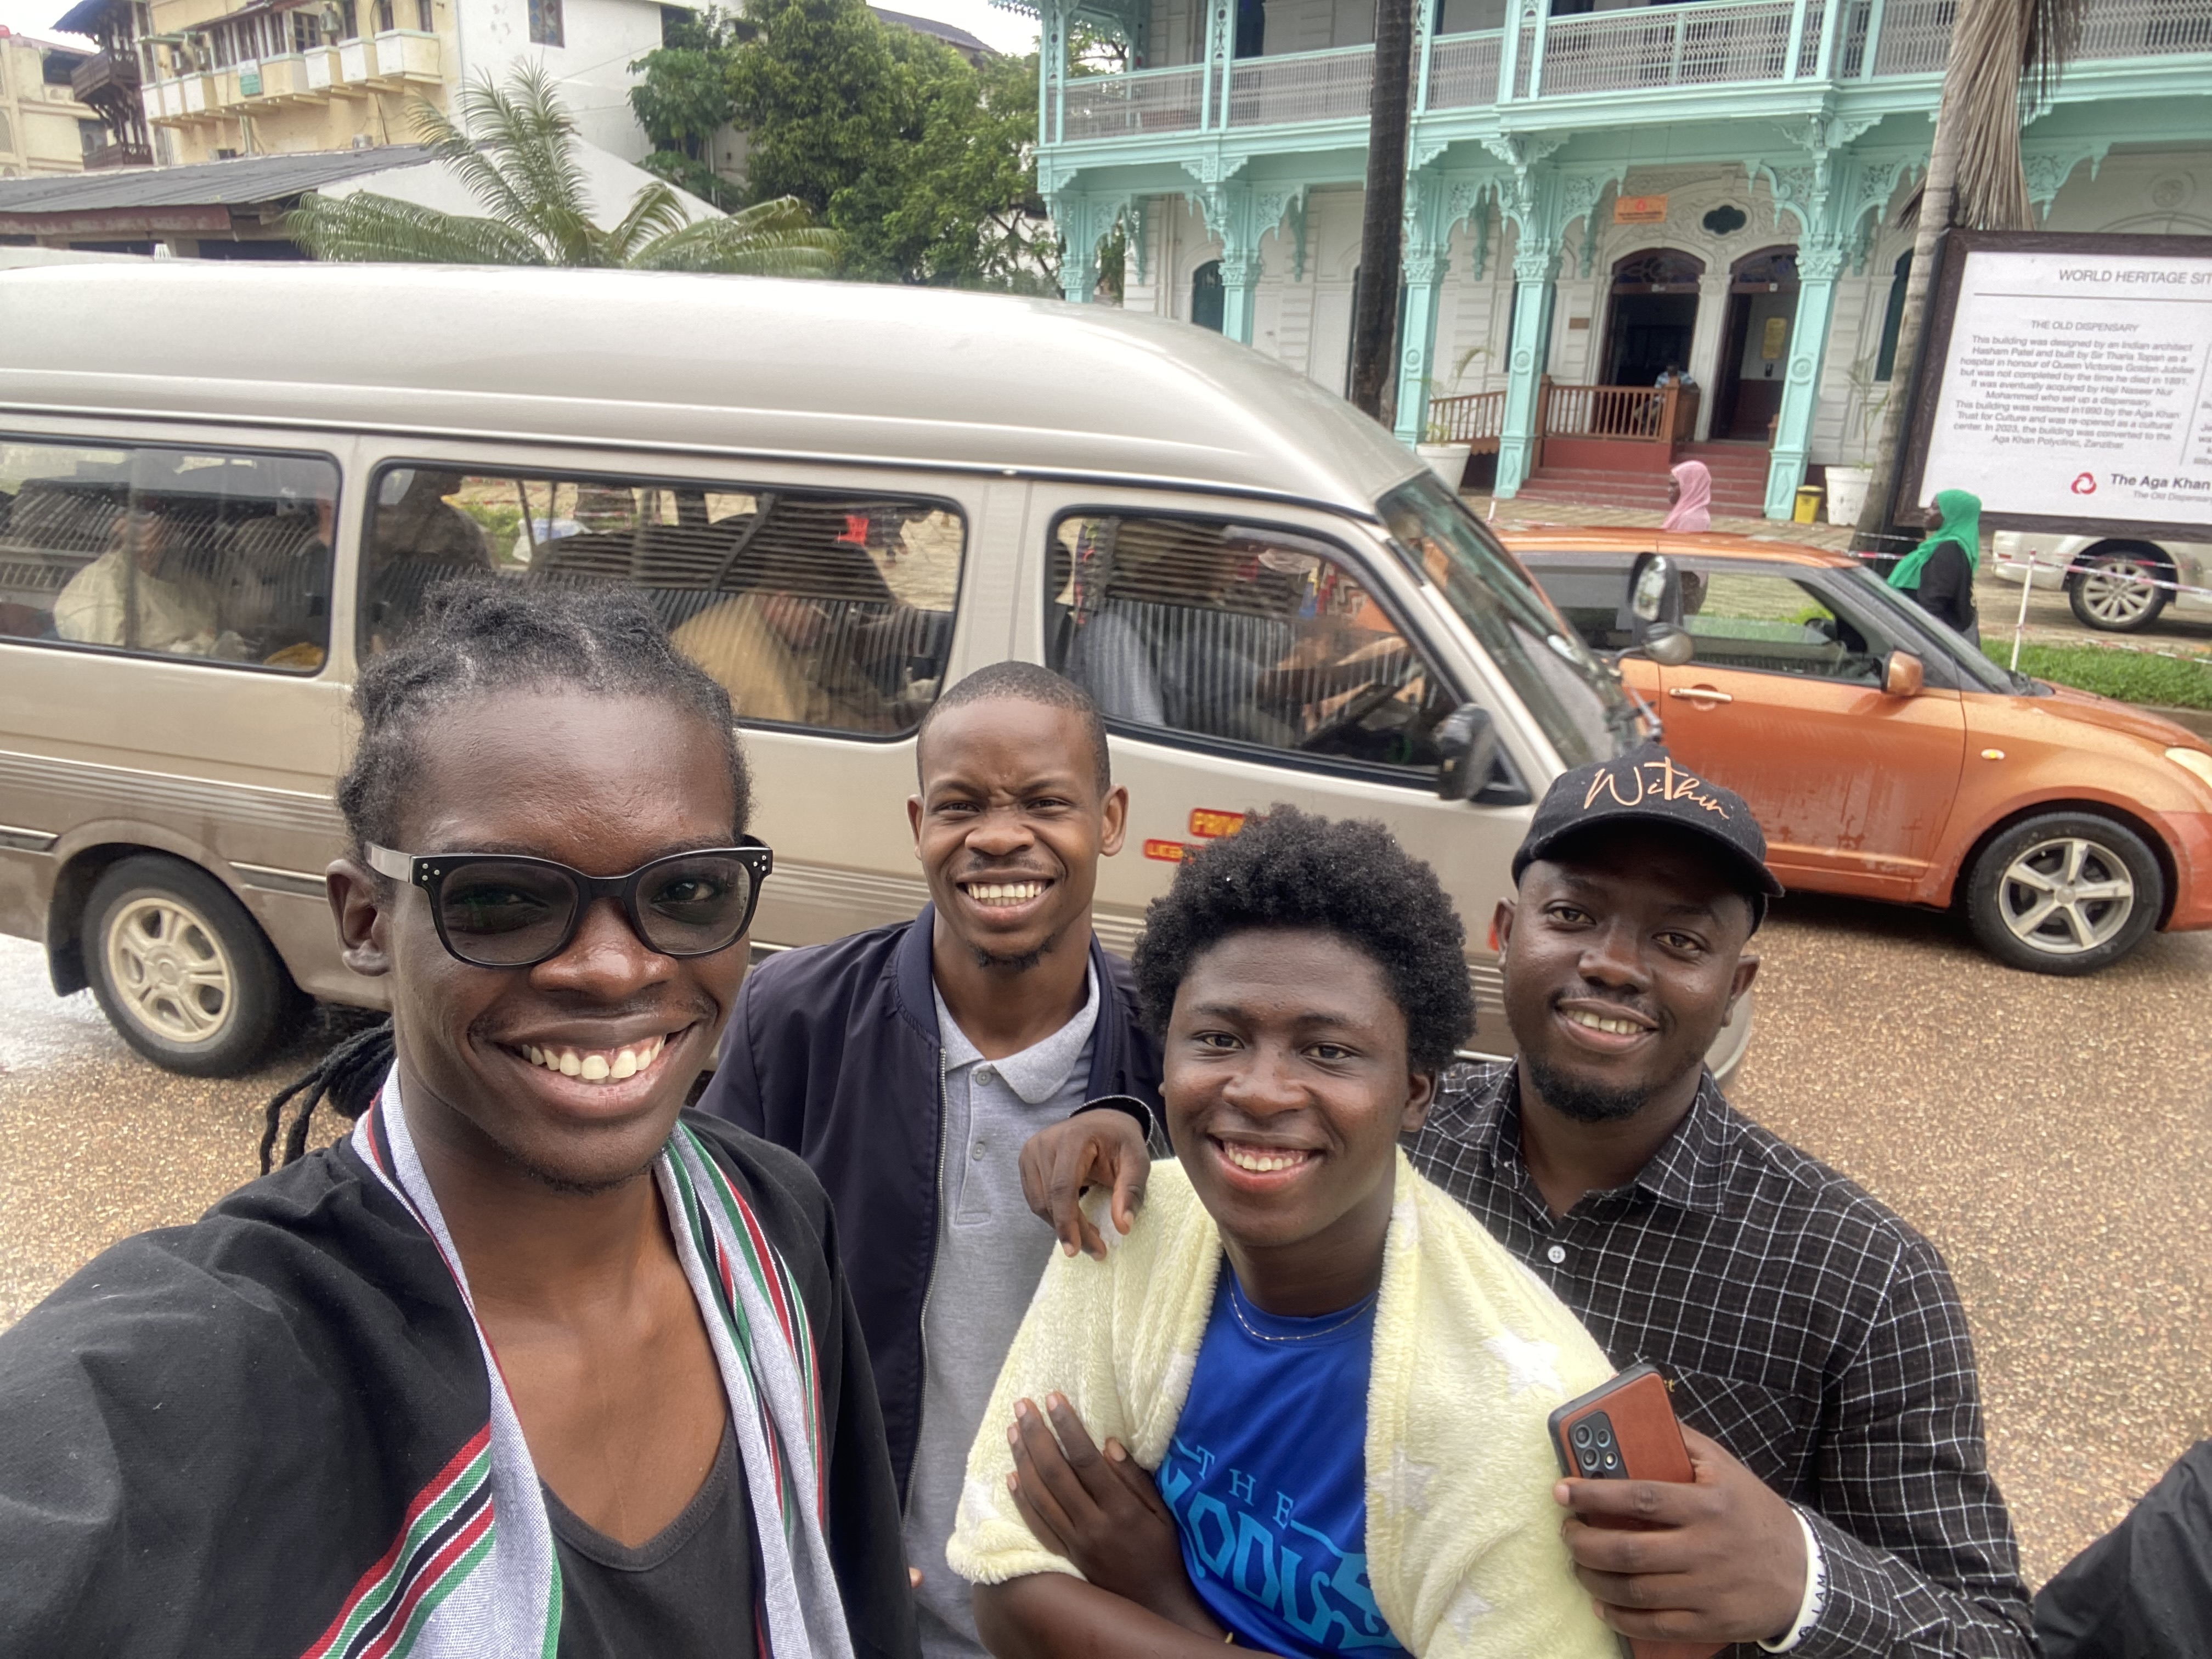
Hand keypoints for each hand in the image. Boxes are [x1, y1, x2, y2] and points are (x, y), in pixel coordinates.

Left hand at [1005, 1394, 1220, 1636]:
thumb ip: (1135, 1479)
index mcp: (1120, 1509)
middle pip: (1055, 1473)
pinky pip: (1036, 1525)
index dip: (1067, 1426)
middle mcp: (1092, 1525)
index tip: (1053, 1399)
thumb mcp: (1162, 1513)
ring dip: (1023, 1460)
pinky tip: (1011, 1476)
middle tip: (1022, 1405)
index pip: (1085, 1459)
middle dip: (1036, 1435)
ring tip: (1012, 1431)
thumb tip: (1107, 1444)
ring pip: (1039, 1495)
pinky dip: (1022, 1500)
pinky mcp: (1065, 1556)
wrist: (1155, 1604)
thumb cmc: (1164, 1552)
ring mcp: (1075, 1543)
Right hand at [1019, 1110, 1150, 1258]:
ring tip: (1089, 1237)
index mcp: (1072, 1138)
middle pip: (1051, 1200)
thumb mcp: (1137, 1160)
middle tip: (1096, 1250)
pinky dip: (1054, 1216)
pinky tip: (1074, 1221)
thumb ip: (1132, 1190)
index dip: (1068, 1222)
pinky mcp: (1026, 1161)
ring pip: (1039, 1204)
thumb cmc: (1121, 1141)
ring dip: (1062, 1226)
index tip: (1076, 1250)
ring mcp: (1031, 1151)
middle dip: (1072, 1230)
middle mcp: (1044, 1142)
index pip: (1062, 1187)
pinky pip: (1035, 1199)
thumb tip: (1123, 1226)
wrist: (1103, 1122)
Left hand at [1556, 1425, 1807, 1644]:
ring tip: (1579, 1564)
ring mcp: (1707, 1590)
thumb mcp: (1725, 1469)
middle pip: (1627, 1549)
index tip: (1561, 1491)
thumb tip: (1634, 1417)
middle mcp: (1704, 1549)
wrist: (1804, 1573)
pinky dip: (1620, 1617)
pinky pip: (1653, 1624)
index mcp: (1706, 1505)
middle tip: (1567, 1532)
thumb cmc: (1753, 1514)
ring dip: (1593, 1578)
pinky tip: (1602, 1603)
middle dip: (1583, 1542)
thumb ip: (1681, 1442)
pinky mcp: (1709, 1622)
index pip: (1638, 1498)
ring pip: (1634, 1589)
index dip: (1593, 1495)